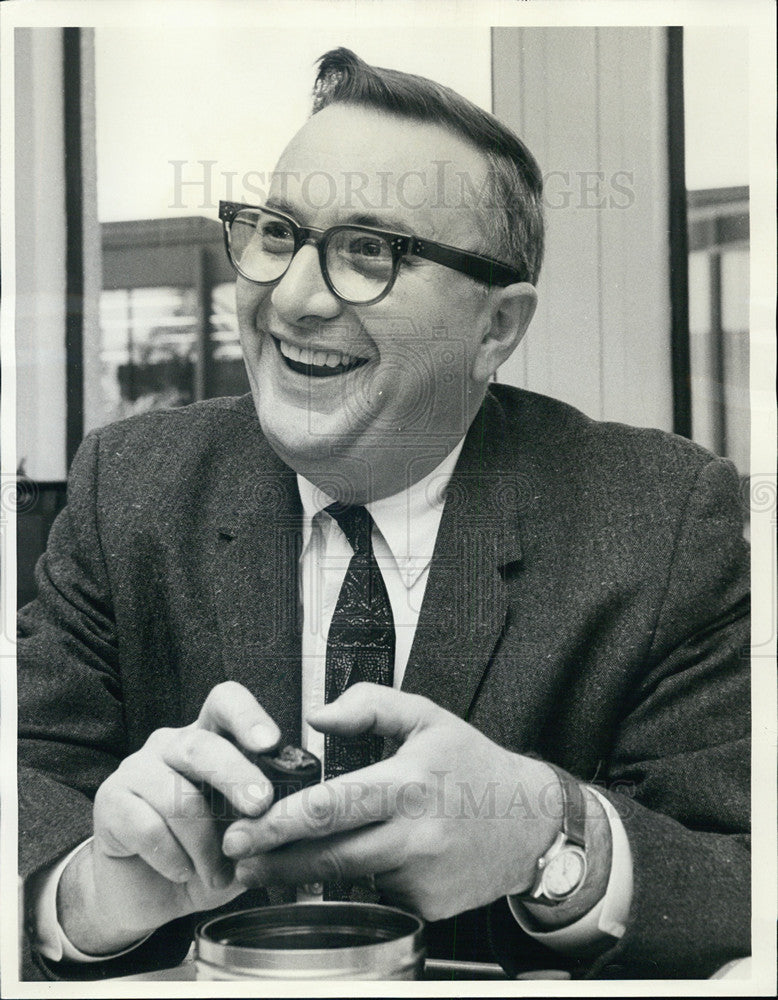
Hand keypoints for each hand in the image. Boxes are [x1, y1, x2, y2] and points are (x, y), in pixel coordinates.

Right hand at [58, 682, 279, 954]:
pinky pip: (147, 827)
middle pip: (202, 745)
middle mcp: (173, 745)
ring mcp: (138, 768)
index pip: (225, 702)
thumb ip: (269, 818)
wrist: (146, 893)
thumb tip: (302, 812)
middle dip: (236, 777)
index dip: (247, 716)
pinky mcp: (111, 800)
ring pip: (178, 795)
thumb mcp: (246, 835)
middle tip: (259, 806)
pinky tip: (181, 872)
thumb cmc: (204, 854)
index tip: (271, 743)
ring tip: (219, 873)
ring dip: (205, 844)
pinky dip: (173, 857)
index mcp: (211, 739)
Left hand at [223, 683, 562, 921]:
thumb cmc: (474, 765)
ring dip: (306, 875)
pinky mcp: (428, 907)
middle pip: (329, 856)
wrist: (531, 823)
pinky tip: (365, 862)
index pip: (332, 806)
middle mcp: (415, 836)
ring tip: (274, 867)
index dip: (281, 822)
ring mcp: (422, 877)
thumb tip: (318, 715)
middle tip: (237, 859)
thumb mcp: (428, 717)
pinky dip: (362, 880)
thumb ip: (370, 704)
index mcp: (409, 783)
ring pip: (349, 878)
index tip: (244, 827)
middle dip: (274, 862)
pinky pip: (379, 893)